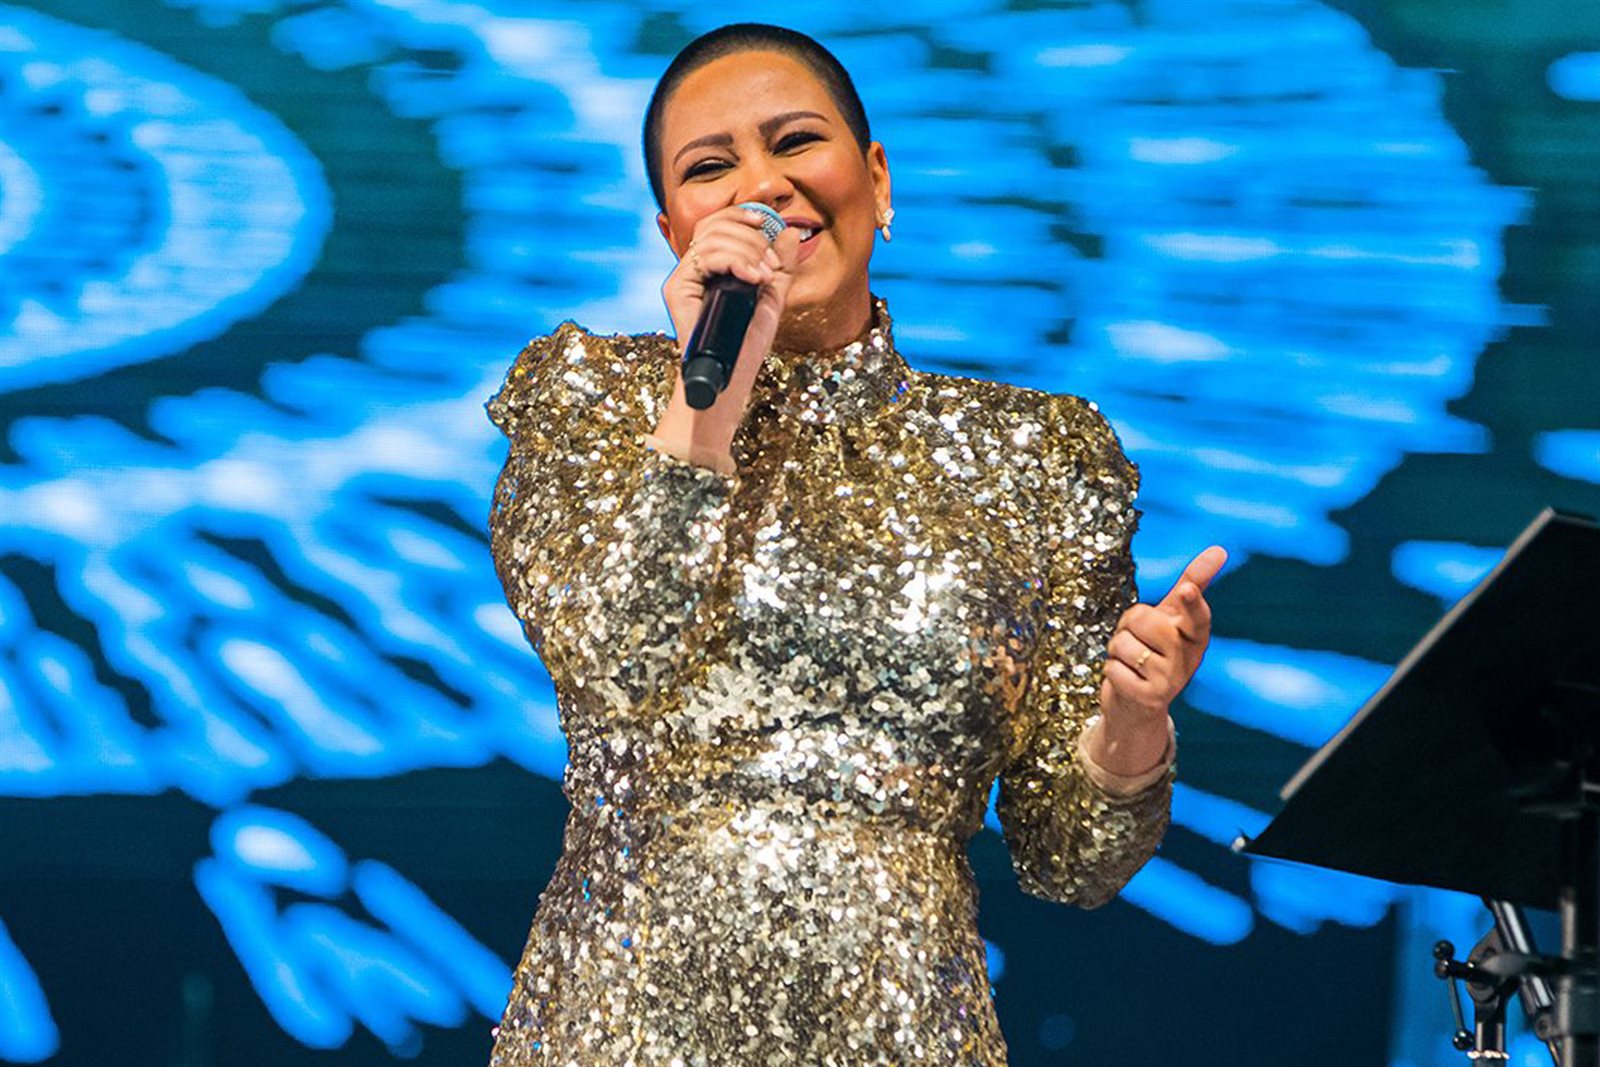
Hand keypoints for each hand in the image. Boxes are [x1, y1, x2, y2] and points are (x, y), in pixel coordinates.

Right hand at [662, 204, 801, 362]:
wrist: (731, 377)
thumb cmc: (746, 344)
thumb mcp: (773, 297)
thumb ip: (781, 266)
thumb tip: (789, 231)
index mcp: (713, 266)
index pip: (719, 223)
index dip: (741, 214)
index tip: (766, 224)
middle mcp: (695, 268)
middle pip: (715, 225)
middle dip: (751, 238)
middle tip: (771, 266)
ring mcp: (684, 278)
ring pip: (712, 238)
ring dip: (746, 251)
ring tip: (764, 277)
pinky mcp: (677, 289)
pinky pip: (704, 257)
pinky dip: (734, 261)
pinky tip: (753, 279)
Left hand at [1095, 545, 1226, 762]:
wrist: (1137, 707)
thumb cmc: (1154, 652)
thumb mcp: (1172, 618)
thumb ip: (1192, 584)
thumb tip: (1220, 549)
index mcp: (1196, 636)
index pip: (1196, 616)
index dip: (1190, 602)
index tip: (1187, 590)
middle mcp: (1188, 659)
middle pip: (1145, 620)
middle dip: (1129, 625)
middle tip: (1137, 640)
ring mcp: (1171, 680)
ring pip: (1124, 643)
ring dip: (1117, 650)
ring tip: (1131, 662)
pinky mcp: (1149, 698)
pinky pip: (1113, 667)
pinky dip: (1111, 670)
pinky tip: (1126, 680)